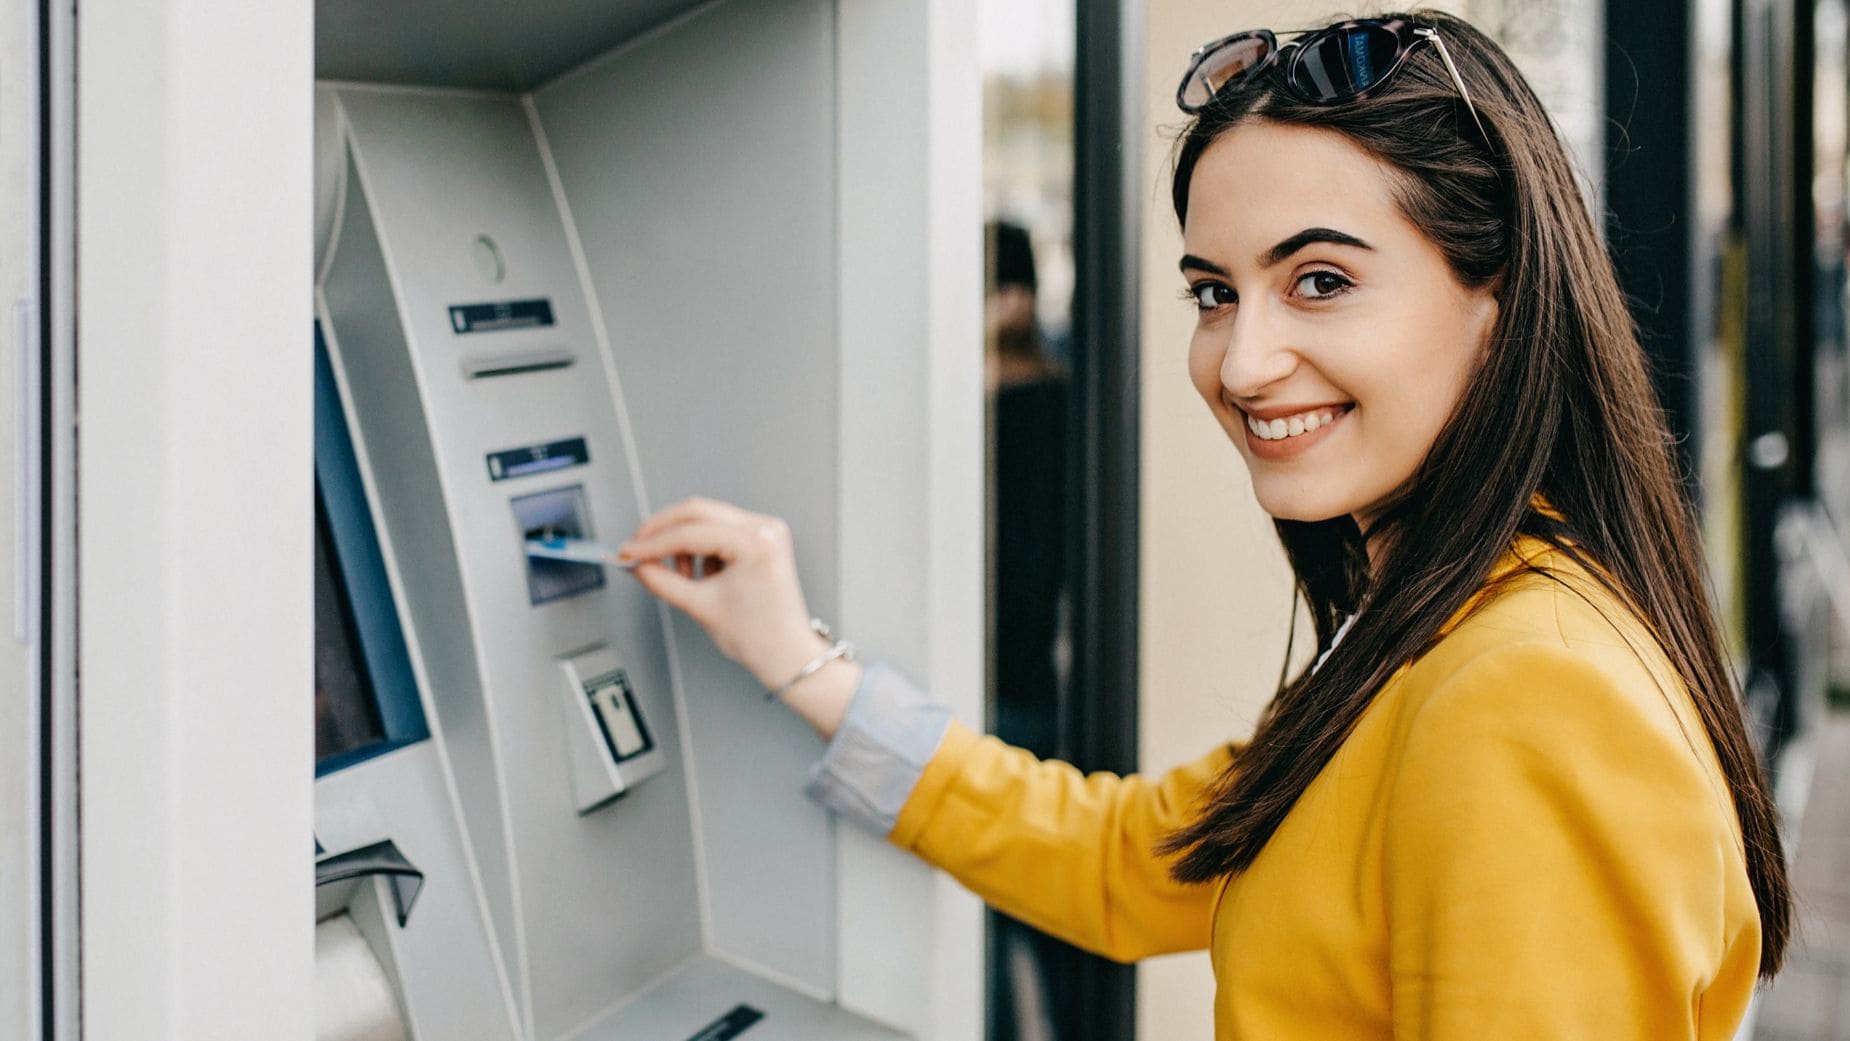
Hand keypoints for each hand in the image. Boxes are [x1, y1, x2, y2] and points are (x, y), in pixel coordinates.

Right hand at [619, 498, 858, 736]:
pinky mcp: (763, 537)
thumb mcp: (699, 606)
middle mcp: (764, 528)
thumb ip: (661, 580)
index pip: (690, 532)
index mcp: (755, 543)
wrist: (787, 653)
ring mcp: (766, 530)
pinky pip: (720, 530)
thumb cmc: (760, 636)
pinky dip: (702, 547)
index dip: (651, 542)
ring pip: (706, 519)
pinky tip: (703, 574)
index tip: (628, 551)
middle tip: (637, 550)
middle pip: (697, 512)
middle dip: (662, 532)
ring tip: (682, 576)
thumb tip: (637, 564)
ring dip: (683, 542)